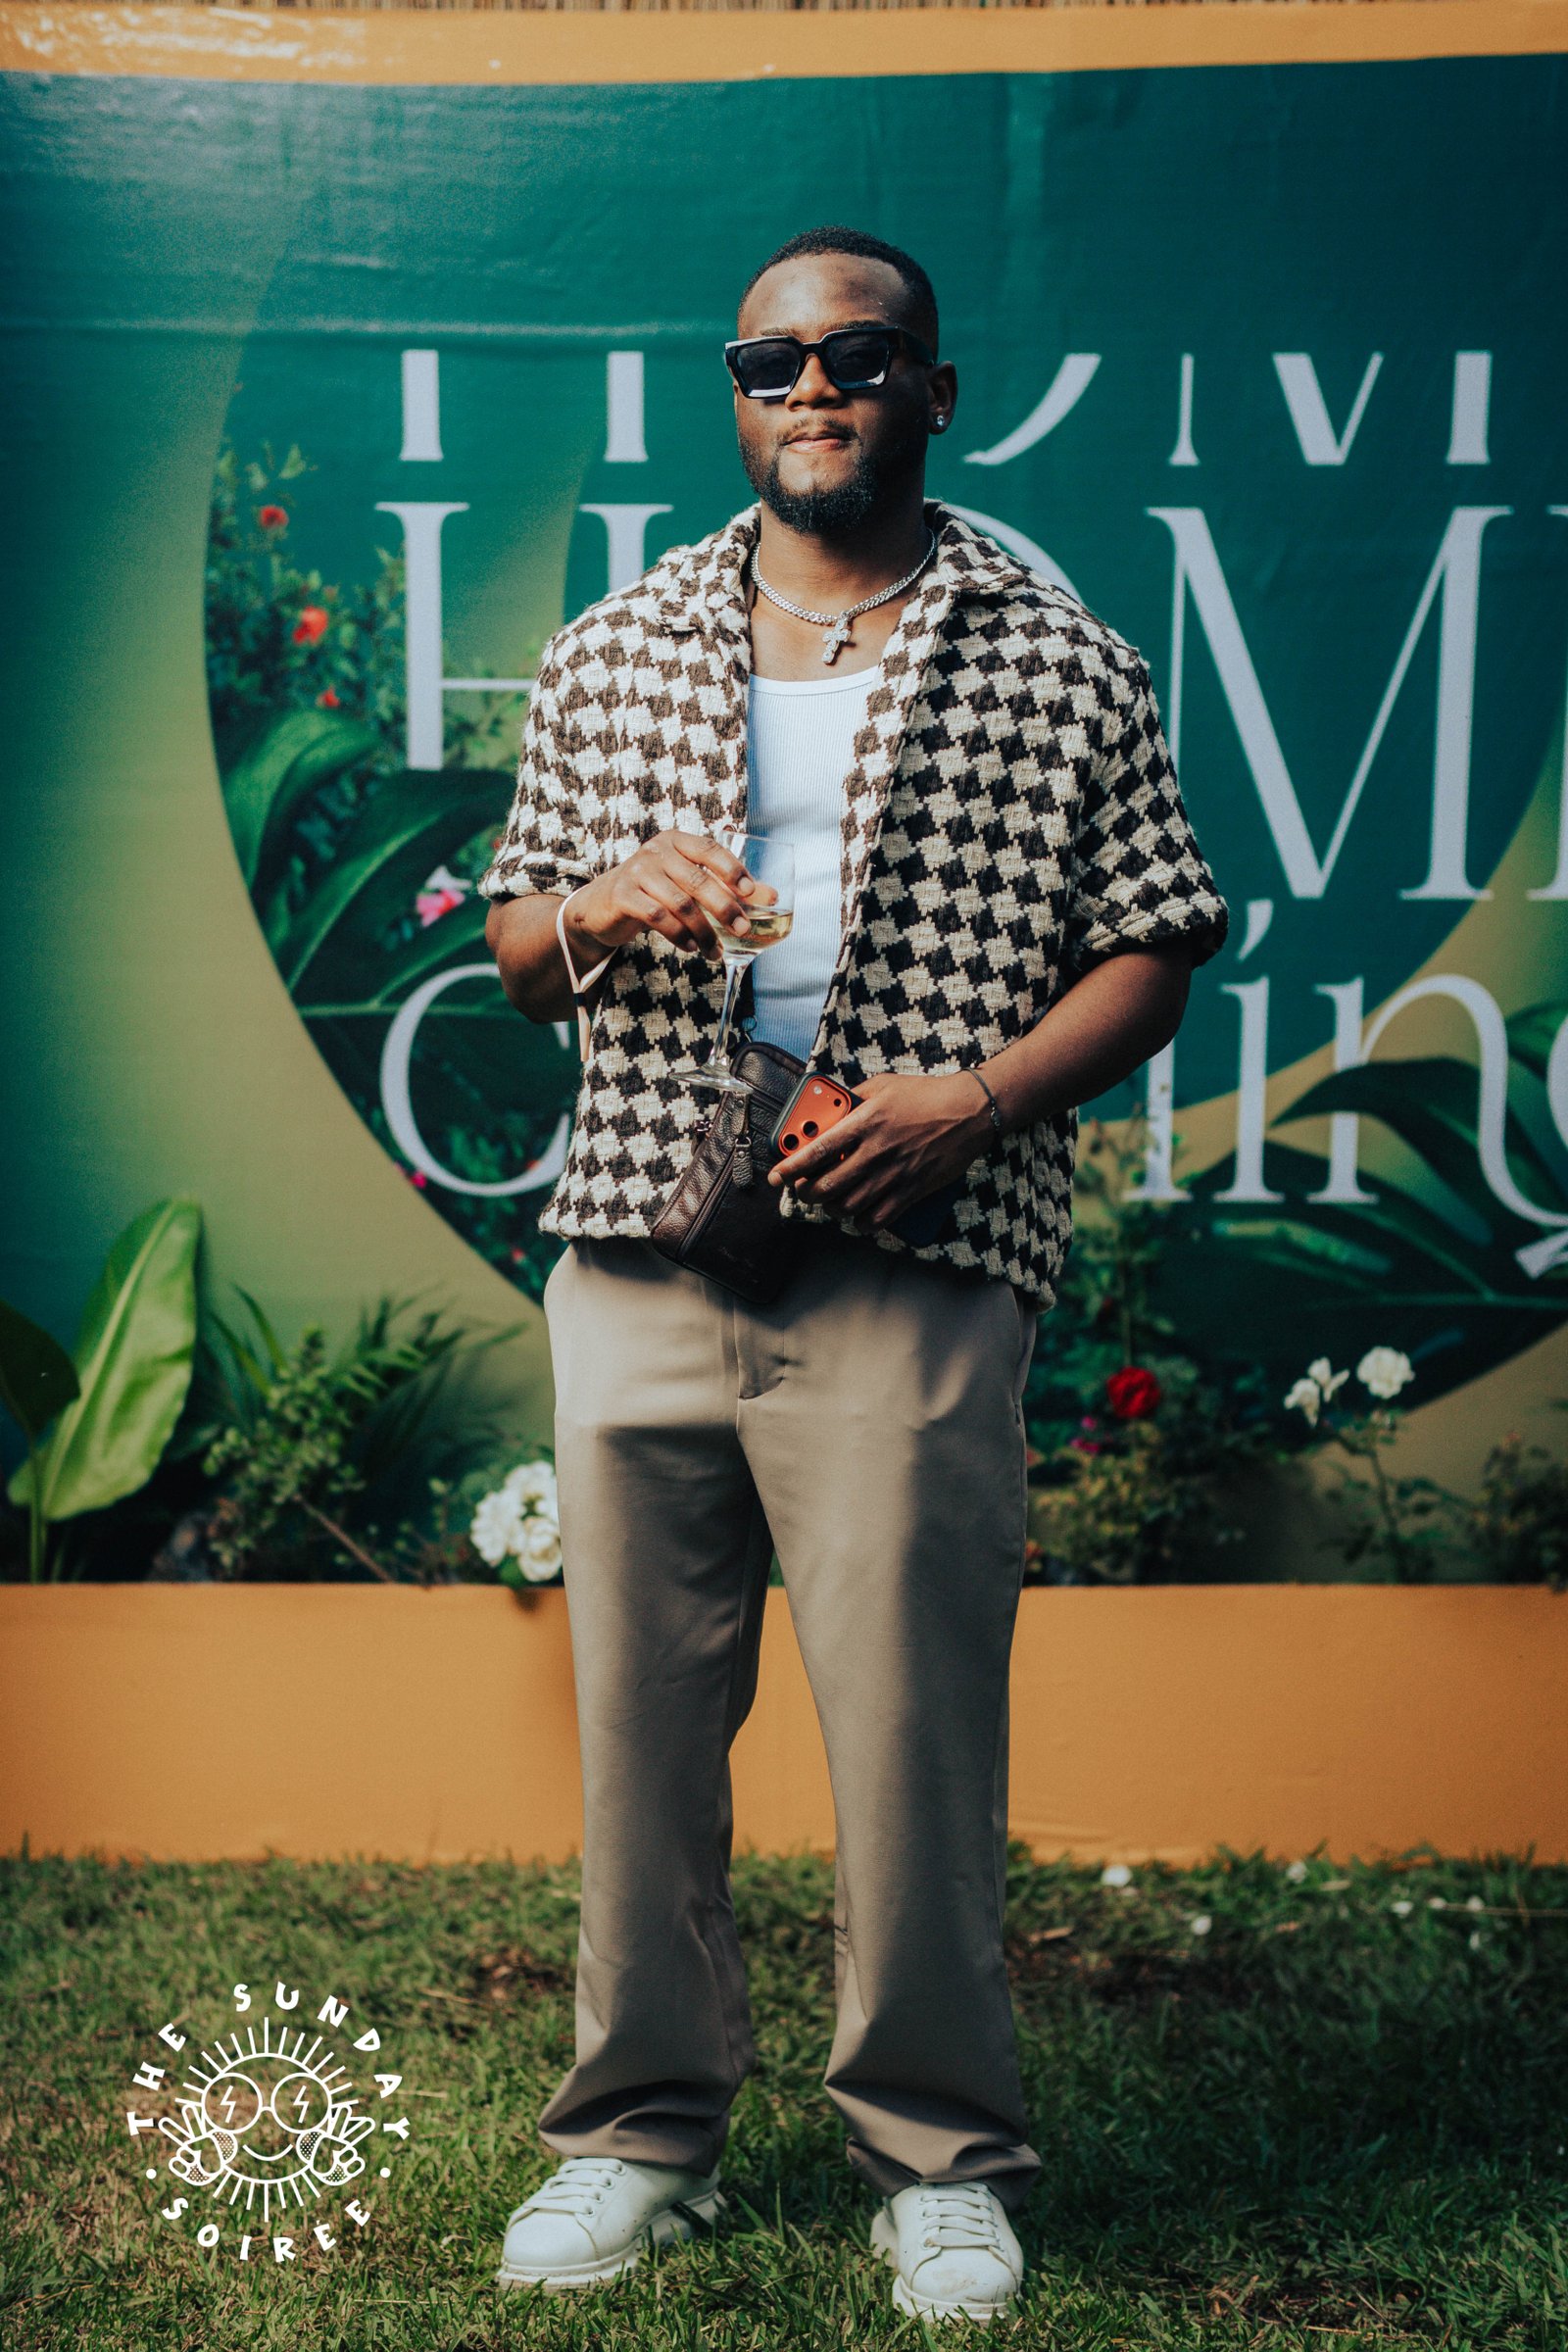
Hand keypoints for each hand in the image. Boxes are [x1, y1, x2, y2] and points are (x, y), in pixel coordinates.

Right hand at [567, 830, 768, 962]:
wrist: (604, 903)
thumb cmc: (655, 890)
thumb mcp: (688, 882)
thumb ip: (727, 887)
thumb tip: (772, 896)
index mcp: (676, 841)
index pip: (709, 849)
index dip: (732, 869)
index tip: (751, 893)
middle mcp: (656, 851)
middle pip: (698, 880)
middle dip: (724, 907)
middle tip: (742, 930)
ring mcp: (637, 871)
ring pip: (680, 903)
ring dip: (702, 931)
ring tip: (714, 950)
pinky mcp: (623, 895)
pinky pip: (657, 917)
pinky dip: (678, 935)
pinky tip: (690, 947)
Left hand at [767, 1071, 994, 1229]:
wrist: (969, 1111)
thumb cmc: (925, 1095)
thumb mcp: (883, 1085)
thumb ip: (854, 1098)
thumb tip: (831, 1109)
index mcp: (864, 1123)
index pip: (817, 1151)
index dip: (791, 1167)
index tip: (777, 1176)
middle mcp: (875, 1152)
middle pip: (827, 1186)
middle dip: (806, 1193)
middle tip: (802, 1190)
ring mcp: (894, 1175)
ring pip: (848, 1206)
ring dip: (831, 1208)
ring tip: (828, 1201)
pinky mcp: (912, 1191)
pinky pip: (878, 1219)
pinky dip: (861, 1223)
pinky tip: (857, 1216)